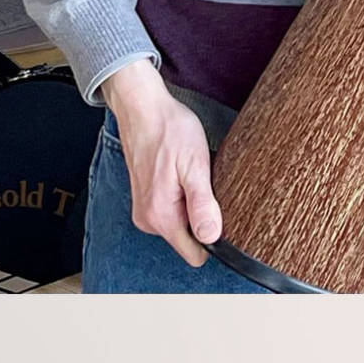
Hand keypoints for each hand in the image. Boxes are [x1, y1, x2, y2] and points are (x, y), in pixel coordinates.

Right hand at [99, 59, 223, 266]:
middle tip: (205, 182)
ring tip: (192, 174)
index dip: (214, 238)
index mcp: (161, 216)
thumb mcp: (195, 165)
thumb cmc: (170, 131)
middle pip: (190, 238)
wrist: (144, 109)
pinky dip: (182, 196)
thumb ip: (202, 204)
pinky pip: (172, 210)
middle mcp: (148, 220)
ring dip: (192, 204)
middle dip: (203, 216)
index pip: (195, 253)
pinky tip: (183, 173)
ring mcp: (145, 210)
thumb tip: (212, 237)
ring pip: (182, 223)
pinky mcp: (146, 199)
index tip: (220, 213)